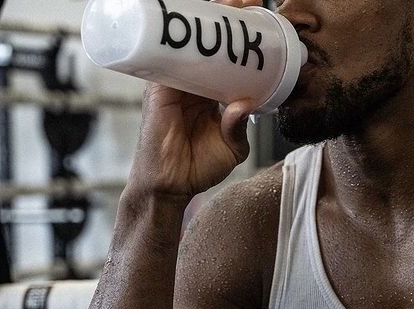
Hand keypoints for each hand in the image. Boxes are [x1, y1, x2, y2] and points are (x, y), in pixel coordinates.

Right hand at [126, 0, 266, 201]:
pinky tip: (190, 19)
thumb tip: (245, 104)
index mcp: (209, 95)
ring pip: (187, 43)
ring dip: (204, 21)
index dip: (237, 41)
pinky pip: (165, 55)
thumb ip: (239, 127)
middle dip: (223, 20)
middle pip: (205, 44)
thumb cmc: (196, 169)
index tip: (255, 21)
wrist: (169, 186)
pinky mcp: (158, 87)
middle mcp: (190, 84)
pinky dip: (175, 37)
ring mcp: (173, 83)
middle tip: (243, 3)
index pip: (224, 60)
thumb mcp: (231, 148)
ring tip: (226, 4)